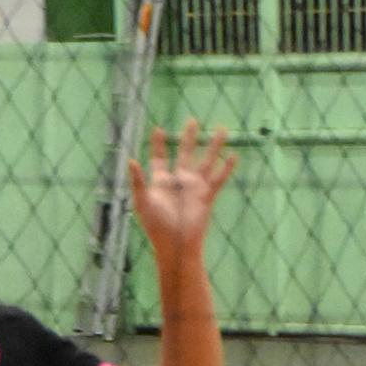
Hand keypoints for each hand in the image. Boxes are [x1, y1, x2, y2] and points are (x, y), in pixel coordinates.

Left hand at [129, 119, 235, 257]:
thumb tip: (130, 160)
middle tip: (192, 120)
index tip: (158, 129)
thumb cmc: (156, 226)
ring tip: (222, 129)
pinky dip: (226, 167)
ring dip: (214, 145)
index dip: (159, 144)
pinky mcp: (206, 195)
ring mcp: (194, 187)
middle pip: (186, 152)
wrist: (176, 245)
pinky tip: (234, 155)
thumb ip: (138, 182)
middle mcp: (179, 180)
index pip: (160, 157)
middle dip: (189, 137)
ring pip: (206, 160)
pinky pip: (218, 178)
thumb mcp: (143, 203)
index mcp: (161, 181)